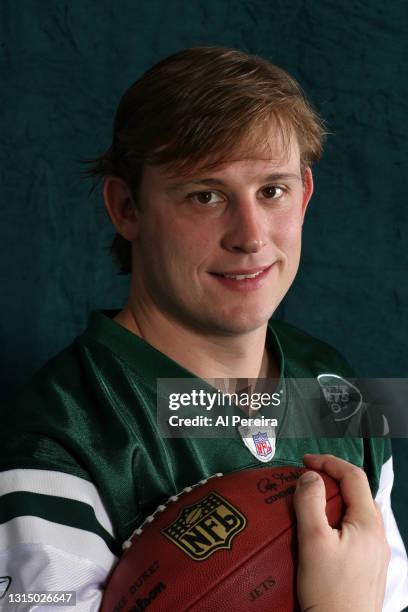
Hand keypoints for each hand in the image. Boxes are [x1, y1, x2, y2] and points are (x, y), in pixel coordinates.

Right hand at [293, 453, 389, 611]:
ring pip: (354, 511)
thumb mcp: (313, 541)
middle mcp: (376, 534)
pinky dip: (335, 519)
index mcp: (368, 522)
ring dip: (332, 500)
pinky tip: (318, 531)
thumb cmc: (329, 591)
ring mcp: (374, 551)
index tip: (305, 461)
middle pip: (356, 492)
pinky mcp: (367, 565)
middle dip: (329, 479)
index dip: (328, 462)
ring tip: (307, 503)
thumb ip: (310, 502)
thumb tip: (310, 476)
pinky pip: (353, 530)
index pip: (353, 476)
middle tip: (303, 481)